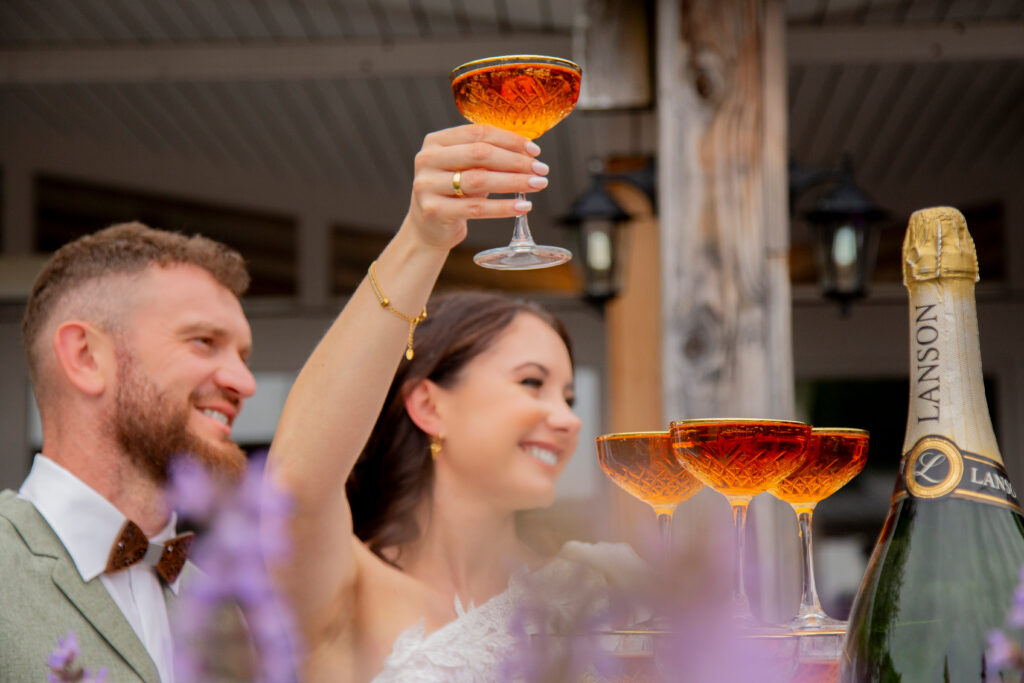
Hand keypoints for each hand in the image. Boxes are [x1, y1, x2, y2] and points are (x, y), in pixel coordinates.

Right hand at [401, 124, 549, 251]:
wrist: (429, 227)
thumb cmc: (454, 193)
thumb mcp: (466, 168)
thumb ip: (488, 155)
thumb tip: (529, 151)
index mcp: (436, 141)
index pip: (479, 133)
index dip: (510, 140)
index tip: (535, 150)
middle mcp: (427, 159)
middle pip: (480, 154)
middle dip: (516, 161)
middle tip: (541, 169)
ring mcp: (427, 185)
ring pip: (480, 180)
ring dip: (514, 182)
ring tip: (537, 184)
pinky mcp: (434, 211)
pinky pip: (477, 208)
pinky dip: (503, 207)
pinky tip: (523, 207)